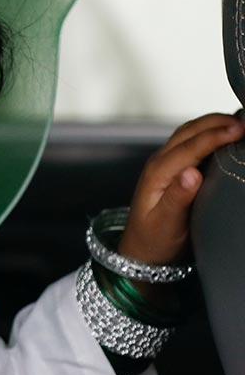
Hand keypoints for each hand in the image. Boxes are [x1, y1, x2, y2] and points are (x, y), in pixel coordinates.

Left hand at [118, 113, 243, 264]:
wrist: (140, 252)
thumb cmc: (153, 241)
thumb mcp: (166, 224)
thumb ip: (178, 198)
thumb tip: (192, 173)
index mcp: (157, 173)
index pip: (189, 146)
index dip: (215, 135)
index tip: (239, 129)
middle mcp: (158, 164)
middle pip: (188, 132)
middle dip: (216, 122)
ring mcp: (163, 165)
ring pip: (187, 134)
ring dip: (211, 124)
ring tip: (238, 122)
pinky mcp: (170, 170)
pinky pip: (188, 143)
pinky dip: (207, 134)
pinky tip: (222, 136)